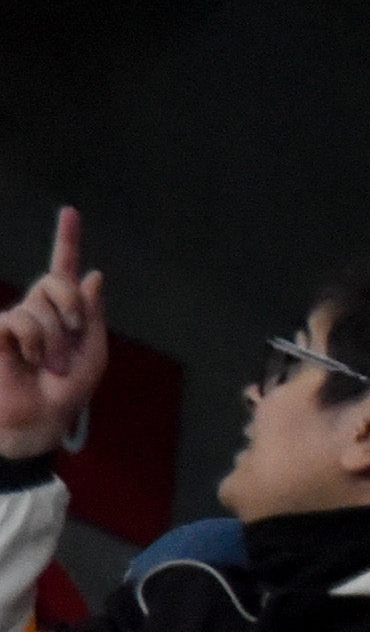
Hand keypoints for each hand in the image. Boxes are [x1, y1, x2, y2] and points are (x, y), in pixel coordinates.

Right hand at [0, 210, 102, 463]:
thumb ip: (92, 314)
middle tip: (72, 339)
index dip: (66, 240)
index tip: (70, 212)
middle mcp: (38, 309)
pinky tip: (28, 358)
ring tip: (46, 363)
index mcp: (65, 311)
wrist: (41, 419)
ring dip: (51, 338)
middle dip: (71, 309)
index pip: (64, 270)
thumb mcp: (93, 352)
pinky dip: (30, 340)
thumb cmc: (67, 390)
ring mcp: (14, 320)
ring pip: (38, 306)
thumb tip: (93, 274)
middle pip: (56, 281)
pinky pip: (16, 320)